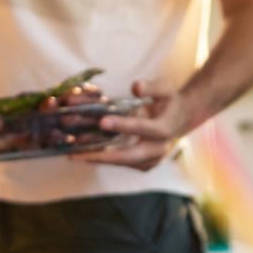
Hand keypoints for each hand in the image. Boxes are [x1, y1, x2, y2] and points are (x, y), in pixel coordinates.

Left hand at [71, 80, 192, 171]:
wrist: (180, 119)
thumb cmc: (169, 100)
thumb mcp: (165, 87)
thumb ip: (152, 87)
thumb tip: (136, 87)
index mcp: (165, 129)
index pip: (144, 128)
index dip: (124, 125)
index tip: (102, 121)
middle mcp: (159, 149)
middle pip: (129, 156)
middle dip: (103, 155)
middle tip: (77, 154)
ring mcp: (151, 161)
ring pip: (121, 162)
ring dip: (97, 159)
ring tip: (73, 155)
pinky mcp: (142, 165)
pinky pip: (120, 163)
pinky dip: (101, 159)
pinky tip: (82, 155)